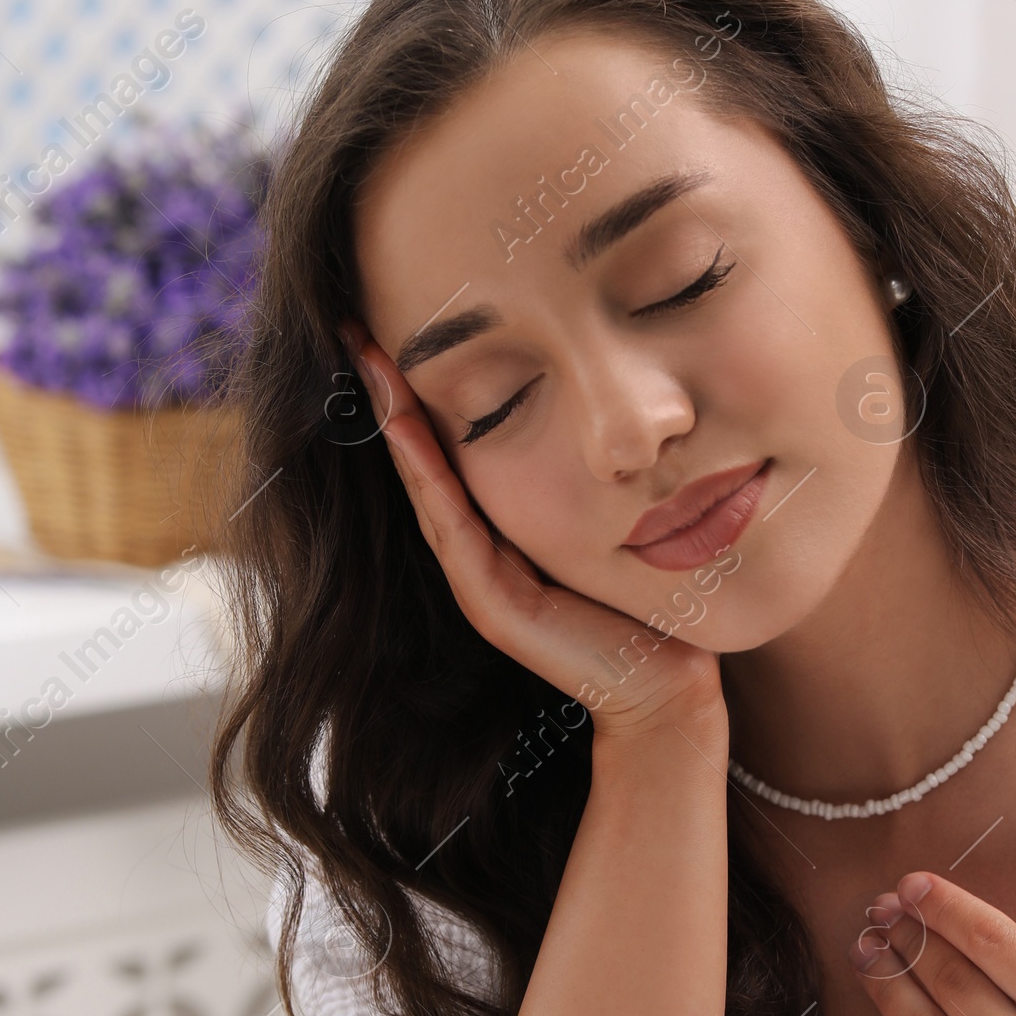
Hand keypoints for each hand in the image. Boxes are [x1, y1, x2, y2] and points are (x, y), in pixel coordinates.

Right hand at [346, 327, 723, 739]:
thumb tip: (597, 410)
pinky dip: (426, 474)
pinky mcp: (494, 606)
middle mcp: (477, 555)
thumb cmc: (650, 605)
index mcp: (499, 535)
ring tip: (368, 361)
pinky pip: (452, 526)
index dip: (412, 393)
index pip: (443, 451)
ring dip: (392, 421)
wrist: (665, 687)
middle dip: (386, 394)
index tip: (386, 328)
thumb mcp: (609, 521)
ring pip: (424, 486)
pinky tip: (405, 426)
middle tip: (350, 328)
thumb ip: (587, 479)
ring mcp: (478, 581)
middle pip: (419, 460)